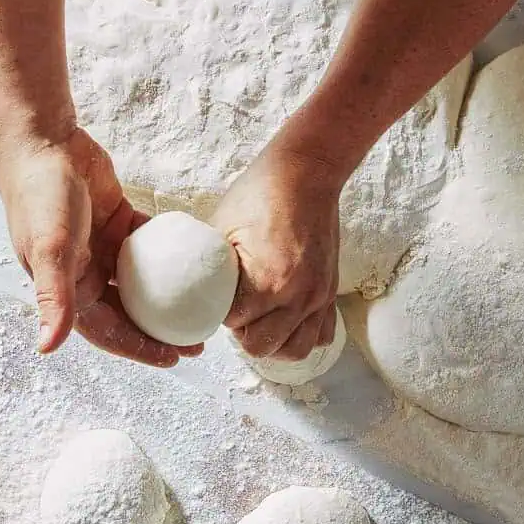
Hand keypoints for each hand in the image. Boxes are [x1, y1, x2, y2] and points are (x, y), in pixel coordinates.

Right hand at [0, 127, 202, 366]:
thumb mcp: (49, 249)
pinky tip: (196, 264)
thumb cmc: (40, 195)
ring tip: (200, 309)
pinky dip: (170, 256)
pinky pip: (149, 248)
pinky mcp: (118, 223)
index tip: (172, 358)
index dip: (138, 348)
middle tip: (195, 342)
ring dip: (168, 299)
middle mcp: (84, 273)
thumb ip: (53, 298)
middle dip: (159, 331)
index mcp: (66, 288)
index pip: (107, 331)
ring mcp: (102, 248)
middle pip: (128, 313)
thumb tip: (47, 346)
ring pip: (141, 284)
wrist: (44, 140)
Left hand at [211, 145, 341, 360]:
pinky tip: (286, 319)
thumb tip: (193, 289)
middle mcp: (297, 295)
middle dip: (244, 334)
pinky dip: (302, 335)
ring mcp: (317, 296)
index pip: (233, 323)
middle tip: (237, 312)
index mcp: (267, 281)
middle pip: (262, 347)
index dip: (220, 313)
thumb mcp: (221, 227)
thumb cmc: (261, 194)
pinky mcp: (330, 292)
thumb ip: (209, 266)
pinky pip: (321, 335)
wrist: (306, 173)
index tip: (218, 297)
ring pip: (295, 350)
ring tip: (261, 322)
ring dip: (274, 343)